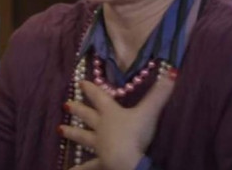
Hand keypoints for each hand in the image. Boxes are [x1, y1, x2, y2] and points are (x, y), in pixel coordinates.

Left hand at [61, 69, 176, 169]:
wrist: (127, 161)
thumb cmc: (136, 134)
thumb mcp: (149, 112)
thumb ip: (160, 93)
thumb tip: (172, 71)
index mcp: (111, 114)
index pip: (99, 97)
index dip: (91, 89)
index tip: (80, 82)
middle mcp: (101, 128)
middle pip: (87, 116)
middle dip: (77, 109)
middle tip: (65, 104)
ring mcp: (99, 146)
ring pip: (83, 138)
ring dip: (72, 133)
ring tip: (59, 130)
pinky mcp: (101, 162)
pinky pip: (88, 166)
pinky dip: (78, 169)